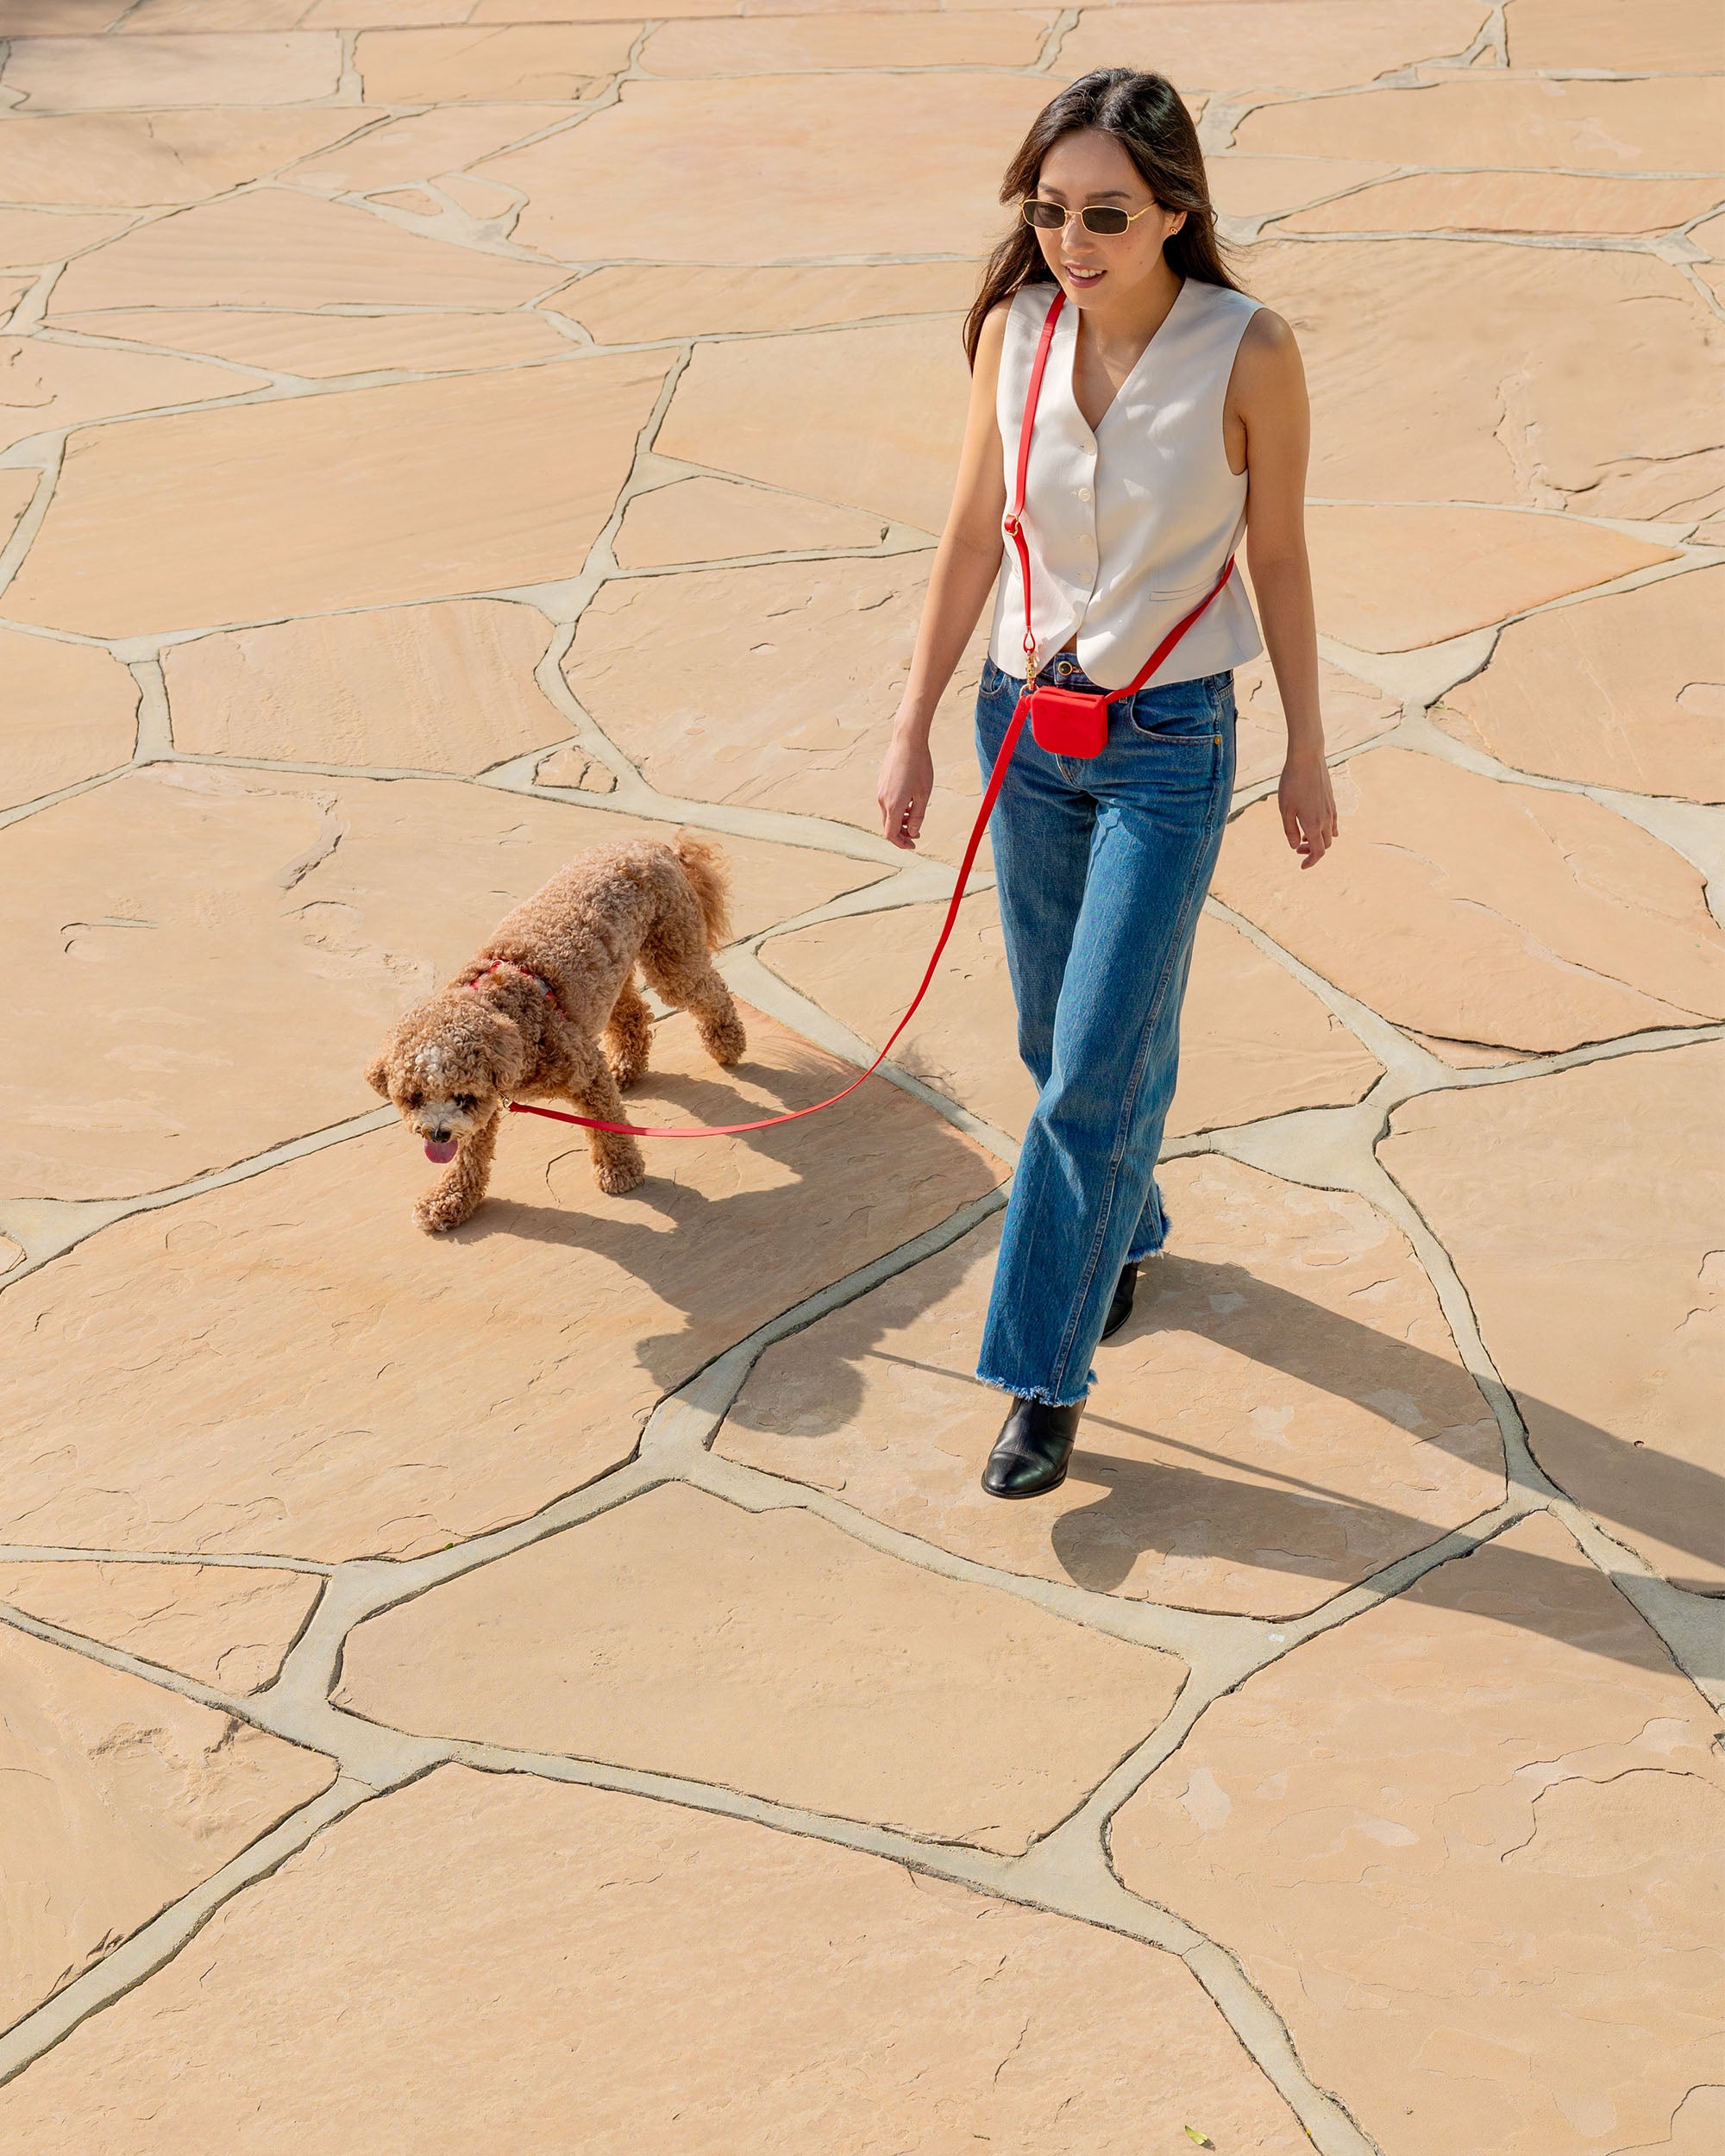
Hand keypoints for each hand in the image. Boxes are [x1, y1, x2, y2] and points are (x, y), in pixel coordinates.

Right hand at [877, 731, 934, 851]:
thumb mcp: (924, 795)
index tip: (913, 845)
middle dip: (902, 832)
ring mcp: (880, 791)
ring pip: (888, 814)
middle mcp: (883, 800)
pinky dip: (897, 808)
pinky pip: (887, 802)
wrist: (907, 742)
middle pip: (888, 825)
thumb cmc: (919, 767)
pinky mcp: (881, 783)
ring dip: (900, 820)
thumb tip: (914, 832)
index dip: (901, 843)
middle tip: (917, 834)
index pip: (891, 834)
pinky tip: (910, 801)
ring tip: (915, 815)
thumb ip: (918, 817)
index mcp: (893, 805)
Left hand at [1279, 751, 1337, 869]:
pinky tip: (1314, 823)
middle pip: (1325, 845)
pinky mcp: (1332, 801)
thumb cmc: (1292, 784)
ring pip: (1330, 834)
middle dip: (1312, 851)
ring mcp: (1331, 810)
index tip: (1302, 866)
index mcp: (1314, 825)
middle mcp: (1326, 820)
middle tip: (1298, 847)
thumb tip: (1295, 846)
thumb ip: (1290, 831)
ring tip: (1303, 834)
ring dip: (1318, 839)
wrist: (1307, 759)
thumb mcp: (1285, 810)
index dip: (1311, 861)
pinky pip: (1333, 822)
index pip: (1318, 852)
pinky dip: (1325, 829)